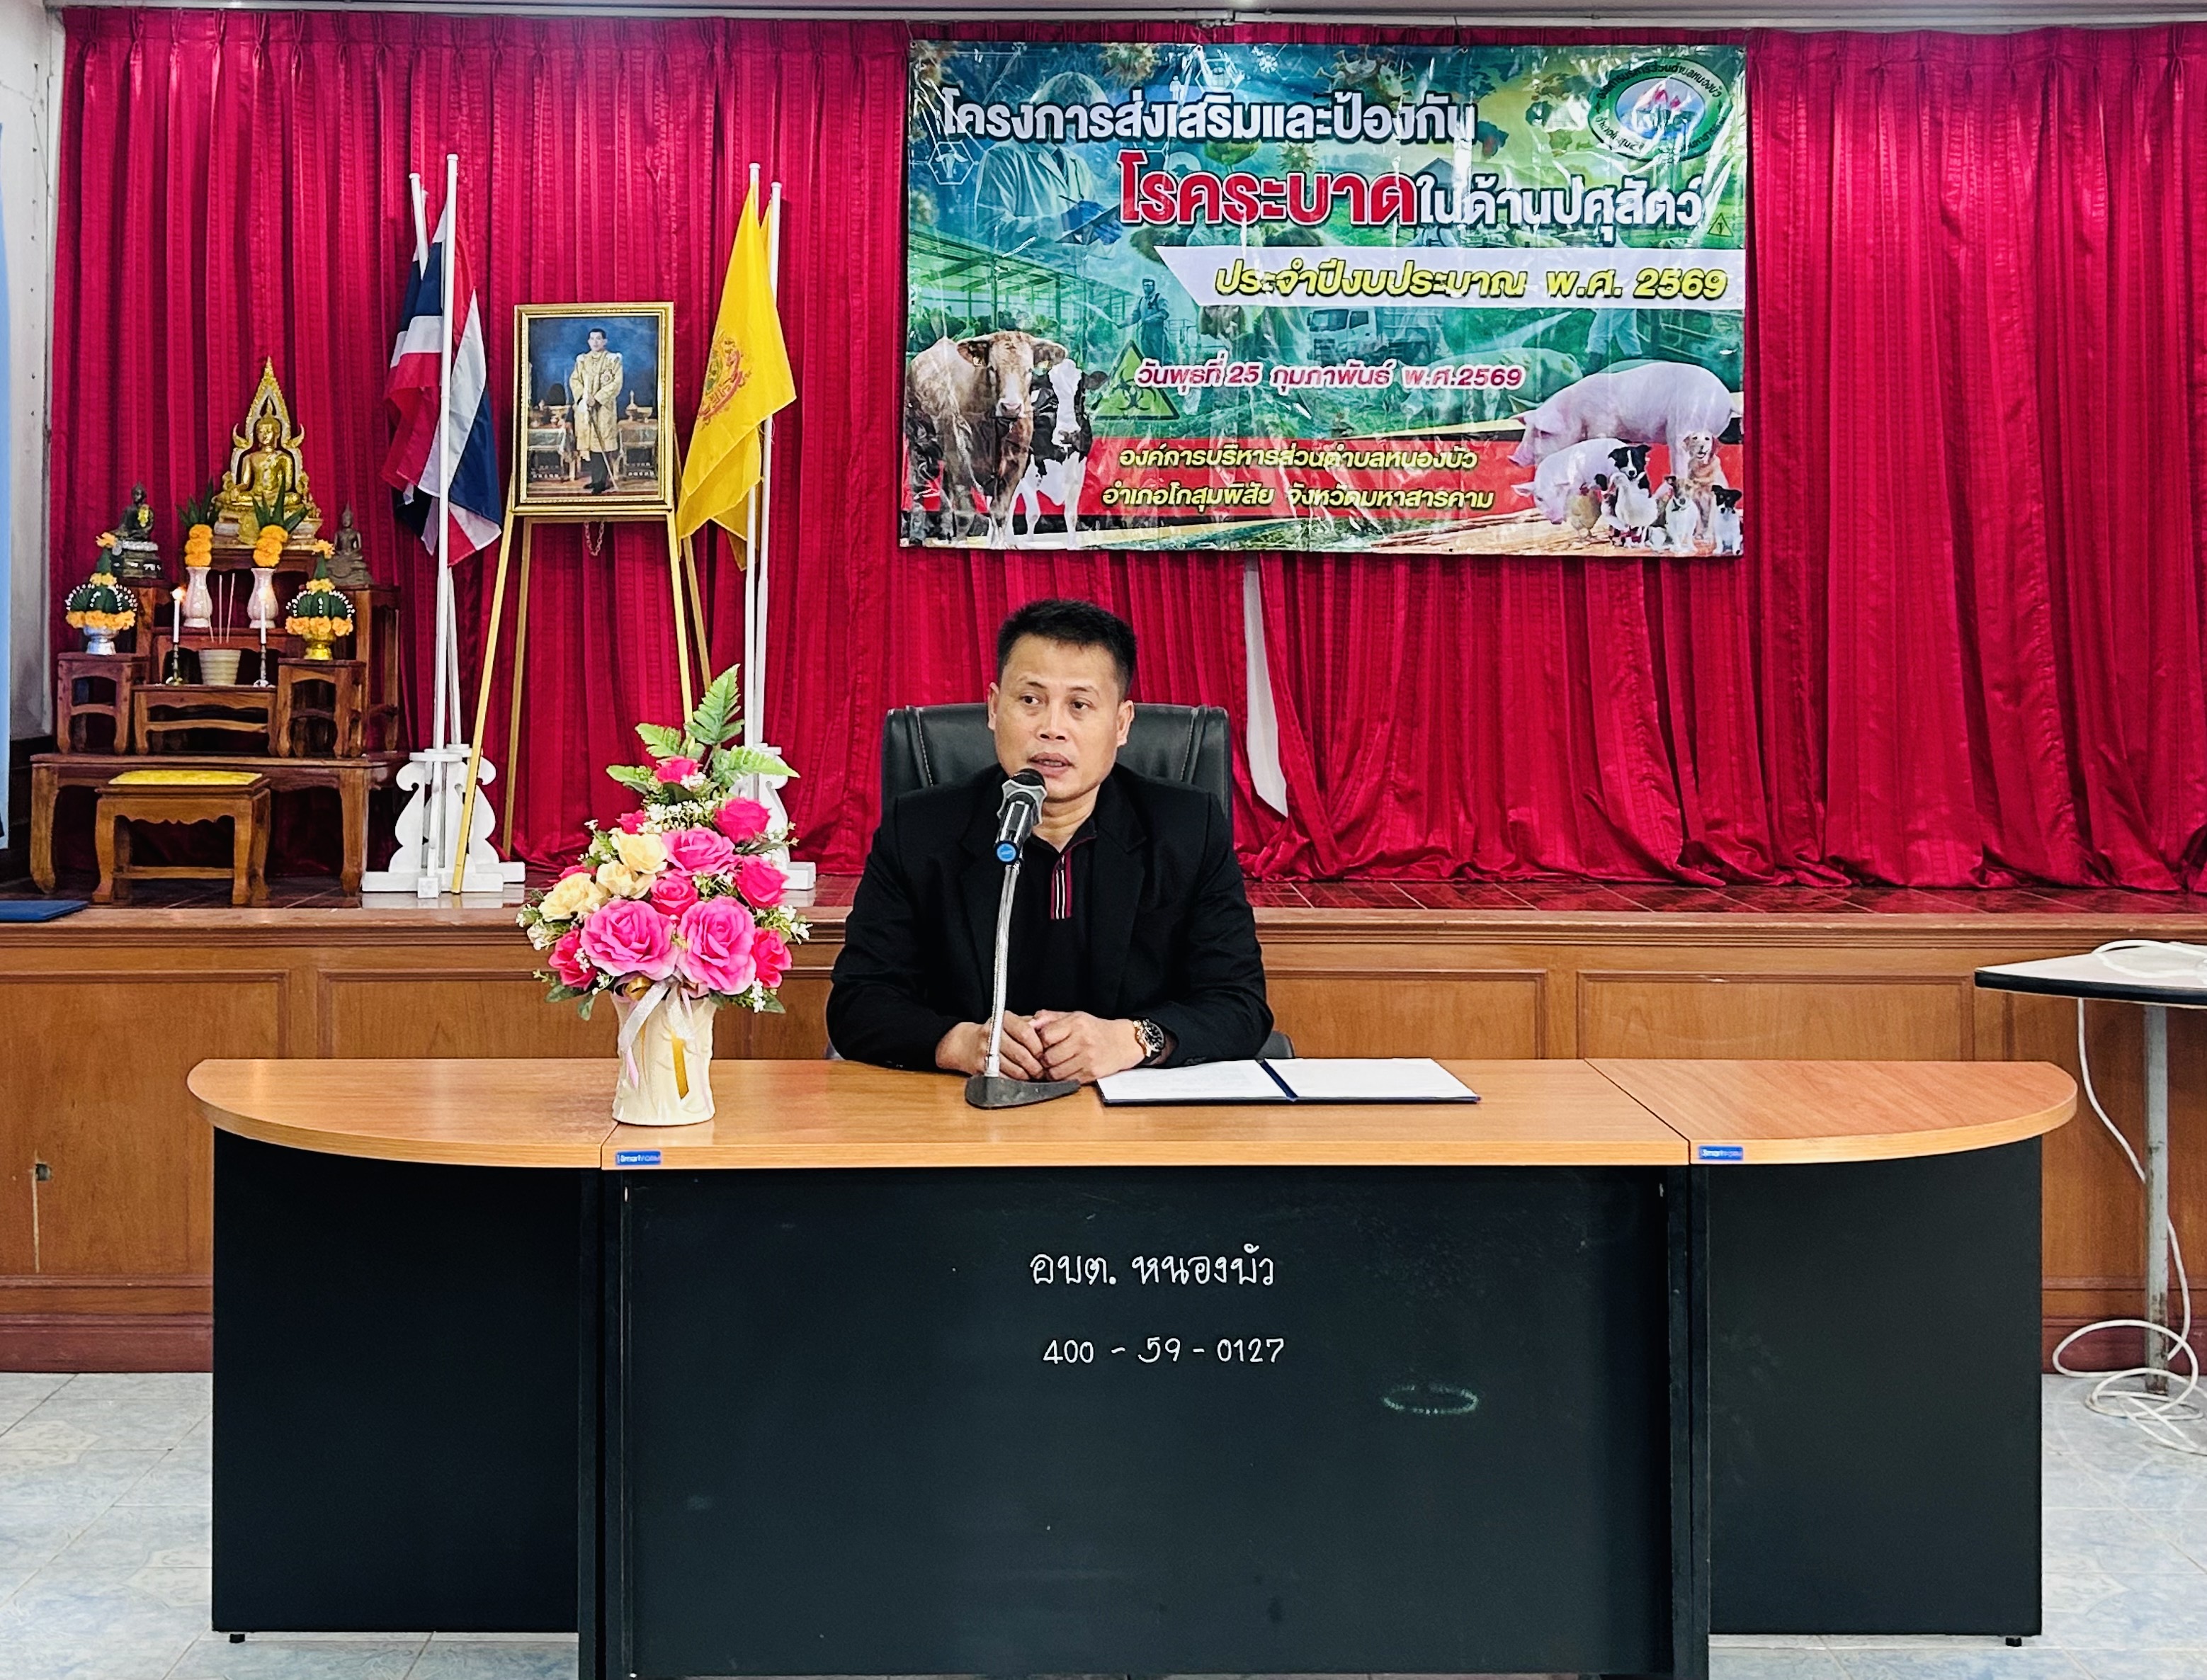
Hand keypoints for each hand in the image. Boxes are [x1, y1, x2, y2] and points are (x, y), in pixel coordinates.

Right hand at [935, 1013, 1046, 1079]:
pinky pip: (1004, 1078)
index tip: (1045, 1054)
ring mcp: (985, 1050)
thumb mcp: (1011, 1022)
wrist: (965, 1044)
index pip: (1026, 1033)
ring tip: (1033, 1076)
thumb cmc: (996, 1033)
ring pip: (1014, 1069)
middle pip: (1021, 1053)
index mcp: (1003, 1019)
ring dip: (1027, 1076)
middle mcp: (993, 1033)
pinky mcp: (980, 1066)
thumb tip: (1050, 1033)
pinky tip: (1020, 1080)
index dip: (1038, 1046)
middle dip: (1036, 1066)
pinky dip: (1015, 1082)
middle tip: (1043, 1071)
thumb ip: (1030, 1025)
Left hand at [1031, 1011, 1145, 1084]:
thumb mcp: (1074, 1017)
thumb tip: (1029, 1022)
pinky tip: (1064, 1071)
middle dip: (1042, 1060)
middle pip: (1048, 1057)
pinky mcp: (1091, 1073)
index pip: (1045, 1036)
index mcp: (1076, 1024)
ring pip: (1055, 1073)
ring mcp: (1088, 1058)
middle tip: (1044, 1058)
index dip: (1038, 1042)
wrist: (1122, 1042)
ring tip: (1053, 1066)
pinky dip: (1062, 1078)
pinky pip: (1067, 1080)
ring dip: (1050, 1072)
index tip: (1040, 1044)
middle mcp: (1082, 1041)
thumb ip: (1050, 1018)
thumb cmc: (1094, 1029)